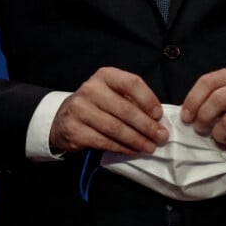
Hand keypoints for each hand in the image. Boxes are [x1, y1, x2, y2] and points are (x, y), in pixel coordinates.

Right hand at [49, 67, 168, 155]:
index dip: (148, 99)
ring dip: (136, 140)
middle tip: (161, 136)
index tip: (159, 115)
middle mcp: (91, 89)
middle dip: (146, 125)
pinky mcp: (74, 129)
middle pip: (124, 109)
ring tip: (149, 146)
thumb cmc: (97, 104)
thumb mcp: (112, 93)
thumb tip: (156, 118)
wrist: (64, 117)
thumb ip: (131, 100)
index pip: (131, 83)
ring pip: (115, 128)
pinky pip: (104, 141)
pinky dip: (121, 148)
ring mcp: (80, 109)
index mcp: (105, 75)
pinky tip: (132, 150)